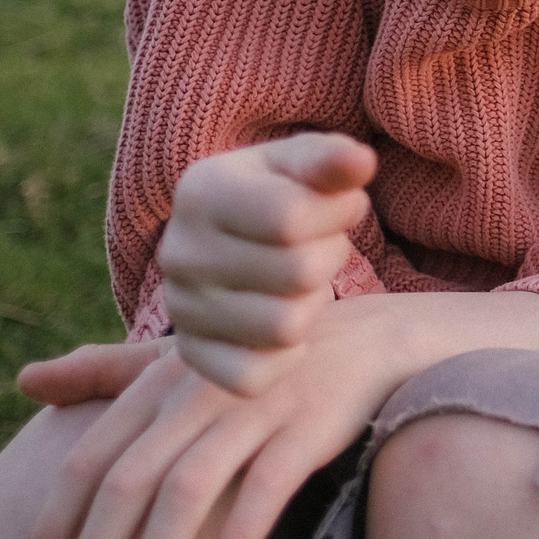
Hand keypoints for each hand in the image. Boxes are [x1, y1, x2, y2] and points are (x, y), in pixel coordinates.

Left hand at [24, 295, 419, 538]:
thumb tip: (23, 381)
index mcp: (159, 382)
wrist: (362, 338)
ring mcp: (254, 410)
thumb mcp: (178, 359)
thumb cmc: (254, 362)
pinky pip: (267, 483)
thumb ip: (102, 371)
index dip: (57, 517)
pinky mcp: (307, 426)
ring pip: (190, 489)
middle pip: (130, 481)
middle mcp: (198, 395)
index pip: (91, 457)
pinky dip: (240, 530)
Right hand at [159, 132, 375, 395]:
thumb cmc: (279, 193)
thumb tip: (360, 162)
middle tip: (320, 247)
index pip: (291, 217)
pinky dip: (285, 357)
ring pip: (284, 328)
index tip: (342, 205)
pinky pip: (254, 378)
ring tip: (299, 282)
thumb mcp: (302, 165)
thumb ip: (332, 161)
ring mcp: (181, 309)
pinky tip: (283, 318)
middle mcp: (178, 252)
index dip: (339, 212)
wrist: (231, 238)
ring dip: (311, 305)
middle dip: (329, 259)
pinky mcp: (191, 357)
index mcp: (200, 191)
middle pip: (297, 274)